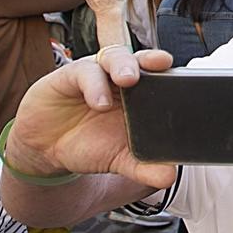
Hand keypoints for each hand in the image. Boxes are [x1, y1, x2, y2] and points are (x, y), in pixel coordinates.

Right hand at [5, 47, 177, 188]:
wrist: (47, 150)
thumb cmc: (89, 145)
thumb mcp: (119, 159)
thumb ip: (143, 166)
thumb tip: (169, 176)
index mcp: (139, 95)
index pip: (158, 75)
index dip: (171, 72)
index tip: (185, 74)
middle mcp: (119, 78)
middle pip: (139, 59)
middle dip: (150, 59)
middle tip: (160, 64)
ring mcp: (96, 74)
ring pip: (114, 57)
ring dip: (124, 65)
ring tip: (128, 80)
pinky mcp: (69, 76)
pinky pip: (84, 72)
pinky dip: (94, 85)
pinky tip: (98, 102)